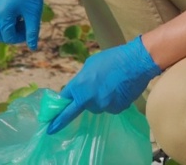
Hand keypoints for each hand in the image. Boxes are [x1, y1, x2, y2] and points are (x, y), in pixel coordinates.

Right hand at [0, 0, 45, 49]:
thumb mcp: (33, 12)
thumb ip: (32, 32)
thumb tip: (33, 48)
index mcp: (1, 15)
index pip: (8, 37)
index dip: (20, 37)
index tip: (30, 28)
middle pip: (0, 33)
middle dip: (13, 32)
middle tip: (26, 22)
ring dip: (8, 25)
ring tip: (21, 14)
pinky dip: (3, 17)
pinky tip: (15, 7)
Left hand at [45, 36, 162, 134]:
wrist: (136, 62)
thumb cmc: (112, 59)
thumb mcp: (90, 65)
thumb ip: (81, 80)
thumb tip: (79, 89)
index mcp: (79, 86)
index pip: (63, 104)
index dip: (57, 114)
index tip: (49, 126)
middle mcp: (88, 99)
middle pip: (81, 106)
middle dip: (86, 99)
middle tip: (98, 88)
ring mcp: (103, 106)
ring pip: (97, 106)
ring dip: (101, 99)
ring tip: (112, 83)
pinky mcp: (116, 109)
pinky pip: (110, 108)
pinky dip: (113, 101)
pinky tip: (120, 89)